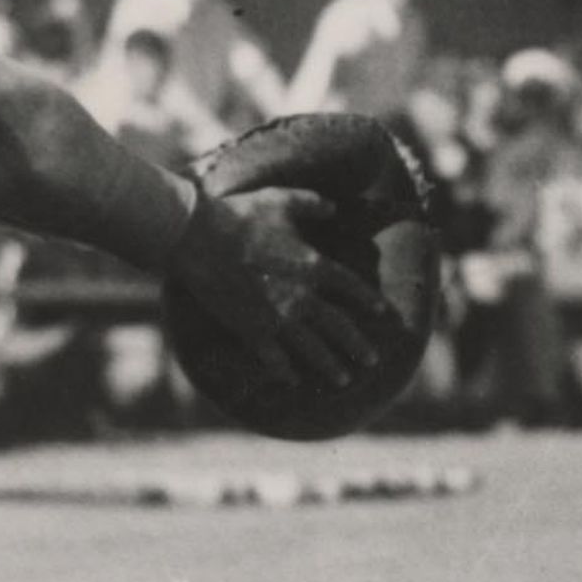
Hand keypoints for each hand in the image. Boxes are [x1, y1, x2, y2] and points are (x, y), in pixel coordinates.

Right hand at [166, 187, 391, 394]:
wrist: (200, 238)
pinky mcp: (252, 330)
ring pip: (312, 349)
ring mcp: (278, 317)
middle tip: (372, 361)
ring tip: (344, 380)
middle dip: (358, 346)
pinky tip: (293, 381)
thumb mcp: (282, 200)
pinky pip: (274, 357)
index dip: (367, 299)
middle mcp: (302, 297)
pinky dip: (285, 371)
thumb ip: (312, 204)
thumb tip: (332, 208)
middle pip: (339, 327)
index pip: (350, 286)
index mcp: (314, 265)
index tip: (381, 312)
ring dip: (330, 366)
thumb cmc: (242, 215)